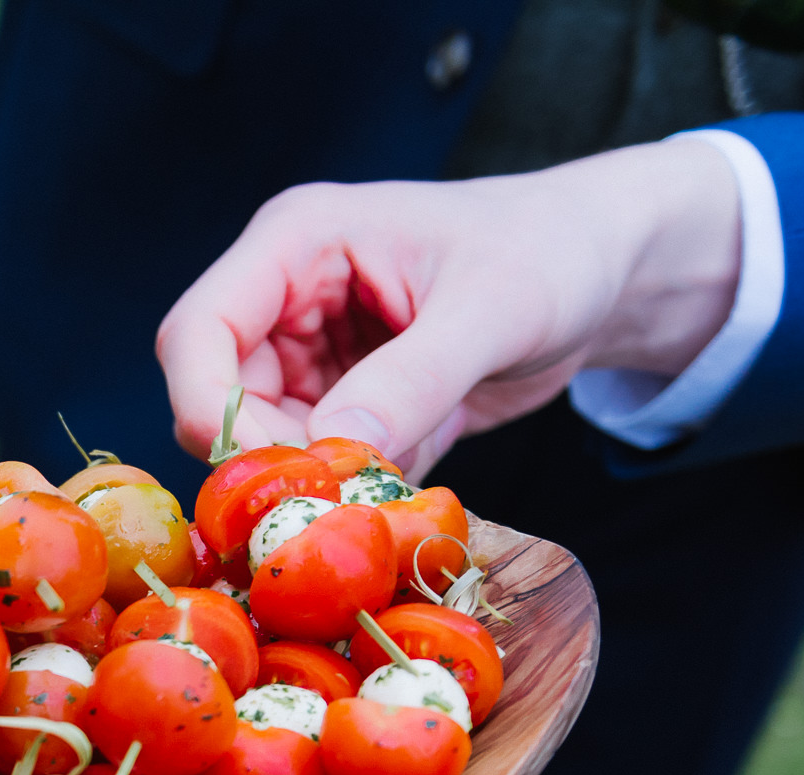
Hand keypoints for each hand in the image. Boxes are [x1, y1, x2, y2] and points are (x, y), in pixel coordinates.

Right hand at [156, 139, 742, 478]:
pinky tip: (399, 487)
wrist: (606, 270)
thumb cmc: (555, 252)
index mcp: (298, 244)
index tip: (266, 474)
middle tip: (331, 501)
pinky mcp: (341, 398)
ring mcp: (310, 352)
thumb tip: (334, 447)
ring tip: (380, 493)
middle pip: (215, 398)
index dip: (207, 408)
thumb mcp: (494, 309)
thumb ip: (415, 378)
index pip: (197, 333)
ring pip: (259, 441)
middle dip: (264, 458)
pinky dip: (345, 487)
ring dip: (307, 480)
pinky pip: (312, 460)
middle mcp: (287, 298)